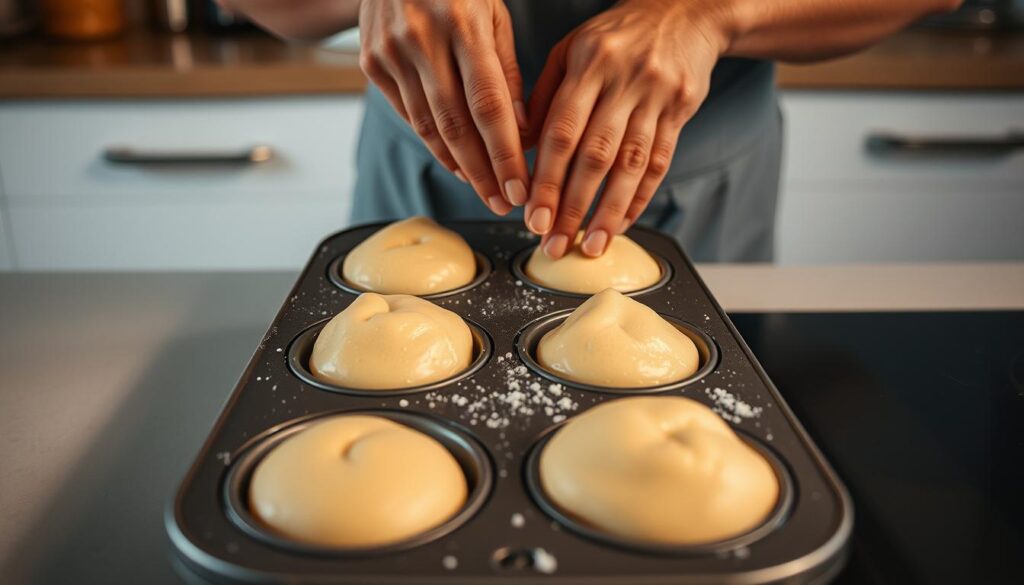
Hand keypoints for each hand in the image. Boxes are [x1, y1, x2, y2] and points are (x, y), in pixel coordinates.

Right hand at [359, 0, 530, 214]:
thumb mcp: (494, 13)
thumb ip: (506, 71)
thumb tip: (521, 131)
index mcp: (462, 24)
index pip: (488, 104)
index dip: (504, 152)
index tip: (520, 187)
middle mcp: (422, 40)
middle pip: (456, 124)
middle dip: (483, 171)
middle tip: (504, 202)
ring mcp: (391, 53)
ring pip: (428, 126)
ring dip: (458, 165)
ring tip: (484, 190)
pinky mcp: (370, 63)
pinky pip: (407, 114)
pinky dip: (433, 143)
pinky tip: (456, 163)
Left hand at [523, 0, 728, 256]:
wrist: (687, 11)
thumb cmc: (618, 35)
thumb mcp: (572, 49)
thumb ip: (544, 96)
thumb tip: (518, 148)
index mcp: (589, 64)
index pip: (562, 131)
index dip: (546, 179)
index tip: (532, 216)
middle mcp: (624, 81)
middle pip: (595, 155)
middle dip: (572, 206)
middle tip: (554, 242)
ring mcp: (656, 97)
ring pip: (631, 165)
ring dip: (608, 212)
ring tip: (590, 245)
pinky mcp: (681, 110)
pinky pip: (660, 162)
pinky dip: (639, 197)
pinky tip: (622, 222)